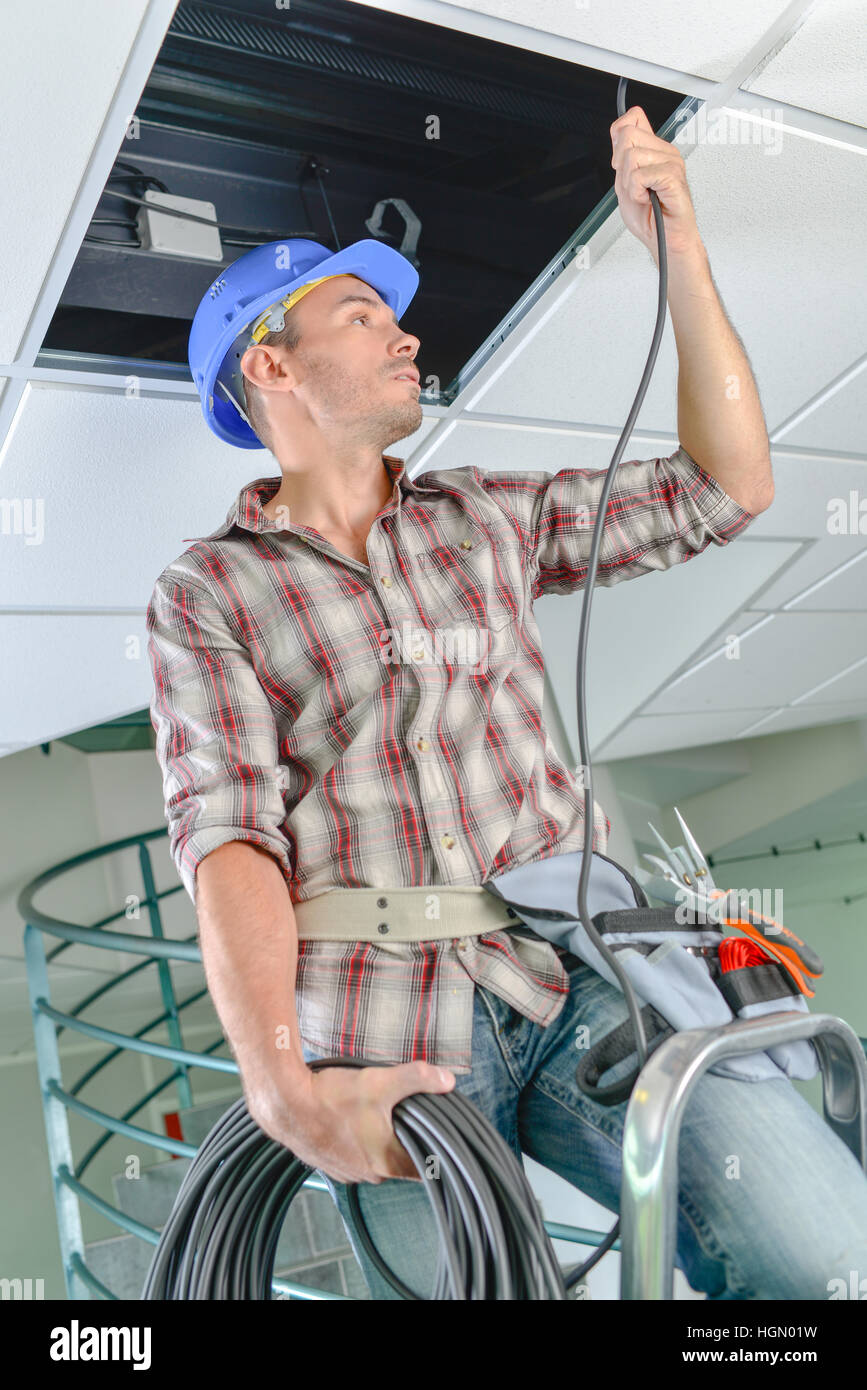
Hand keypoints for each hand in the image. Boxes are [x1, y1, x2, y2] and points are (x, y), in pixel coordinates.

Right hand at [248, 1059, 455, 1184]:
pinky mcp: (327, 1164)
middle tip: (405, 1113)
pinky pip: (353, 1156)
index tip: (438, 1138)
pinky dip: (356, 1142)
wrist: (284, 1103)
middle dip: (405, 1139)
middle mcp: (367, 1175)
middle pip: (399, 1161)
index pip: (423, 1169)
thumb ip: (417, 1078)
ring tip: (373, 1113)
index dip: (434, 1153)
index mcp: (385, 1162)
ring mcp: (345, 1172)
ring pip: (375, 1159)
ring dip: (378, 1140)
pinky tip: (350, 1119)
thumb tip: (447, 1079)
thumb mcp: (380, 1081)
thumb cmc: (331, 1096)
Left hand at [610, 106, 701, 261]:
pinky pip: (639, 175)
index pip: (633, 118)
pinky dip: (636, 191)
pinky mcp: (672, 175)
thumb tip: (618, 132)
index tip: (621, 164)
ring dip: (629, 183)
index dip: (618, 138)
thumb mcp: (624, 182)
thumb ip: (621, 157)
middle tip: (633, 186)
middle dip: (621, 167)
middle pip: (627, 136)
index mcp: (654, 150)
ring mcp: (671, 161)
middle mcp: (664, 152)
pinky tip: (647, 198)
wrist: (663, 239)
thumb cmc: (650, 217)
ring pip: (632, 156)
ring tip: (642, 195)